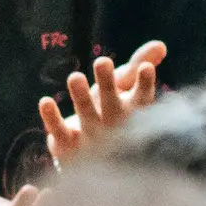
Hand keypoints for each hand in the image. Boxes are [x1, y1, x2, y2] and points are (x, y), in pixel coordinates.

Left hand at [39, 40, 165, 166]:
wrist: (93, 159)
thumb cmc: (113, 112)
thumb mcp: (125, 89)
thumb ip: (138, 66)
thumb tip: (160, 46)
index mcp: (132, 112)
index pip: (142, 98)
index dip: (145, 84)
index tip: (146, 68)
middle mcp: (114, 126)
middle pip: (111, 104)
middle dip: (106, 84)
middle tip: (102, 61)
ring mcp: (91, 138)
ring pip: (86, 115)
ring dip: (80, 97)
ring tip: (74, 77)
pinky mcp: (68, 145)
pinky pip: (59, 131)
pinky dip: (52, 118)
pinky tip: (45, 102)